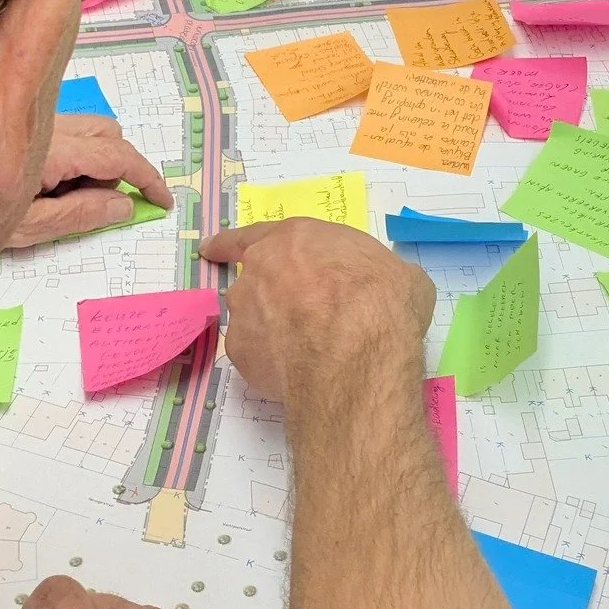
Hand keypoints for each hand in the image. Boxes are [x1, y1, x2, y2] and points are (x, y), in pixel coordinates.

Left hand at [5, 113, 170, 246]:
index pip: (117, 155)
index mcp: (53, 150)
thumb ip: (80, 214)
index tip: (161, 202)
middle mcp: (48, 126)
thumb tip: (124, 204)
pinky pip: (65, 135)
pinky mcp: (21, 129)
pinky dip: (71, 159)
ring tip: (59, 196)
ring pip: (88, 133)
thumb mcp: (27, 226)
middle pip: (108, 133)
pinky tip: (42, 185)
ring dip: (92, 164)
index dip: (147, 178)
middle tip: (86, 203)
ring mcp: (34, 123)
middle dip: (114, 168)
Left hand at [198, 219, 434, 408]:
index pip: (251, 235)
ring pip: (251, 318)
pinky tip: (299, 373)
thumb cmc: (382, 301)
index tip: (210, 249)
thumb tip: (380, 287)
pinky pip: (256, 355)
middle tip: (292, 314)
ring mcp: (245, 312)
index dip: (230, 243)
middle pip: (253, 280)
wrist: (358, 355)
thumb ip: (372, 274)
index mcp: (295, 239)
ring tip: (305, 351)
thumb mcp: (398, 273)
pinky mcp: (241, 354)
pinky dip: (273, 362)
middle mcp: (260, 270)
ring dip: (270, 329)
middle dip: (267, 295)